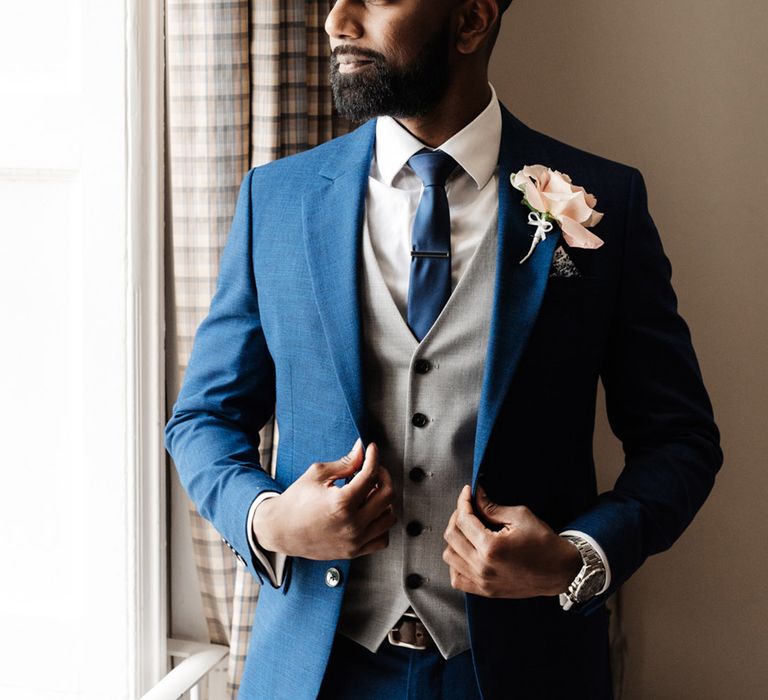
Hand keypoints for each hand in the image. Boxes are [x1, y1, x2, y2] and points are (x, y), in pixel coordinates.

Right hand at [252, 439, 396, 559]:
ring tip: (369, 493)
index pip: (370, 474)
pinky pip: (382, 539)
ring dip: (384, 501)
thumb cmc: (296, 502)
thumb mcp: (317, 475)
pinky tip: (370, 514)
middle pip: (387, 494)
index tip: (371, 450)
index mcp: (341, 503)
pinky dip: (381, 524)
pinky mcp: (354, 551)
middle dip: (383, 475)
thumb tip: (361, 449)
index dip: (373, 457)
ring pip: (390, 517)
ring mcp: (354, 540)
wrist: (280, 530)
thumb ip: (345, 462)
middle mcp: (352, 524)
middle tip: (372, 470)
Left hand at [442, 484, 581, 597]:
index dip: (463, 501)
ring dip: (455, 539)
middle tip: (469, 507)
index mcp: (491, 547)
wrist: (560, 570)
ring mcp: (482, 581)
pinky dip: (456, 564)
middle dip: (458, 516)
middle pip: (452, 536)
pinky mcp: (485, 591)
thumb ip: (492, 507)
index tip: (468, 493)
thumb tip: (475, 495)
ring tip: (468, 529)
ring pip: (449, 556)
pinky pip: (456, 578)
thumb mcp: (520, 516)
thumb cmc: (543, 542)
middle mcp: (482, 566)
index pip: (463, 519)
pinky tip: (466, 552)